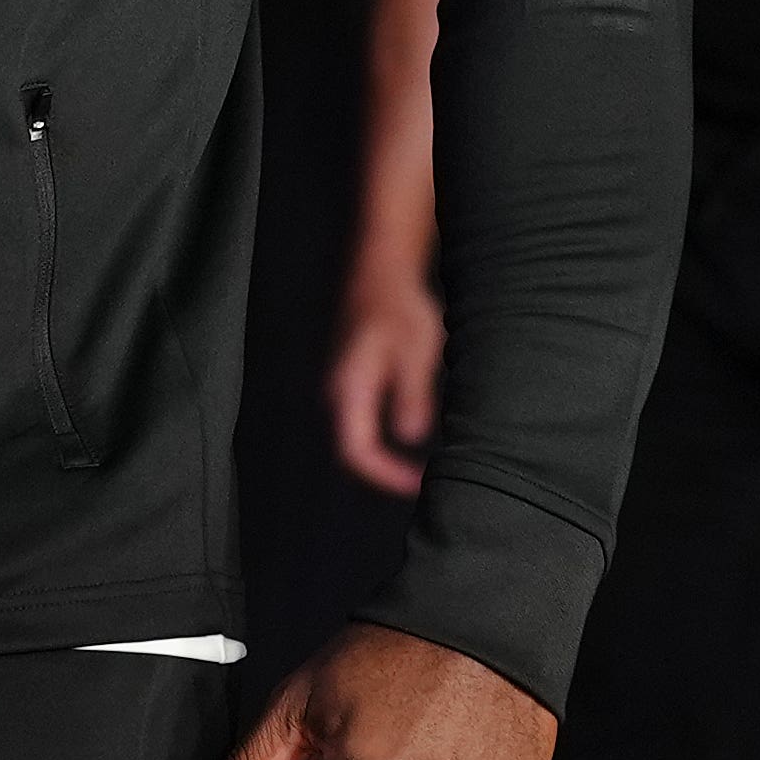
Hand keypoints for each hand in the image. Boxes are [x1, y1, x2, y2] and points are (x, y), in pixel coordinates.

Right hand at [327, 265, 445, 496]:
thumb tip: (411, 436)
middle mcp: (337, 392)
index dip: (384, 475)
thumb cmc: (399, 308)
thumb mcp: (416, 350)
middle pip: (351, 450)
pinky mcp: (352, 381)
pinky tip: (409, 438)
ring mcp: (341, 386)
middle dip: (384, 473)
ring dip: (384, 458)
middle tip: (422, 483)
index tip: (417, 486)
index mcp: (350, 388)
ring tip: (419, 467)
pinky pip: (361, 422)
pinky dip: (383, 439)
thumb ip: (411, 394)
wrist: (381, 273)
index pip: (356, 450)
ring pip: (355, 437)